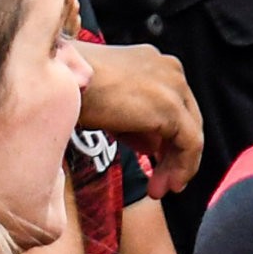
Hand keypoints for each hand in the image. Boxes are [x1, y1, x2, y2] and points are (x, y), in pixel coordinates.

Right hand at [78, 41, 204, 197]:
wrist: (63, 79)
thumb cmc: (74, 89)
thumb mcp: (110, 106)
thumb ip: (135, 123)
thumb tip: (152, 146)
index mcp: (154, 63)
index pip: (172, 105)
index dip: (165, 139)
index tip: (153, 163)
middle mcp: (170, 69)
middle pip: (185, 118)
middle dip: (173, 155)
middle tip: (160, 183)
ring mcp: (173, 86)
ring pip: (190, 132)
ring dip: (177, 166)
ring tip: (158, 190)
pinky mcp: (171, 107)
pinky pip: (190, 143)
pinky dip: (182, 167)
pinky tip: (166, 184)